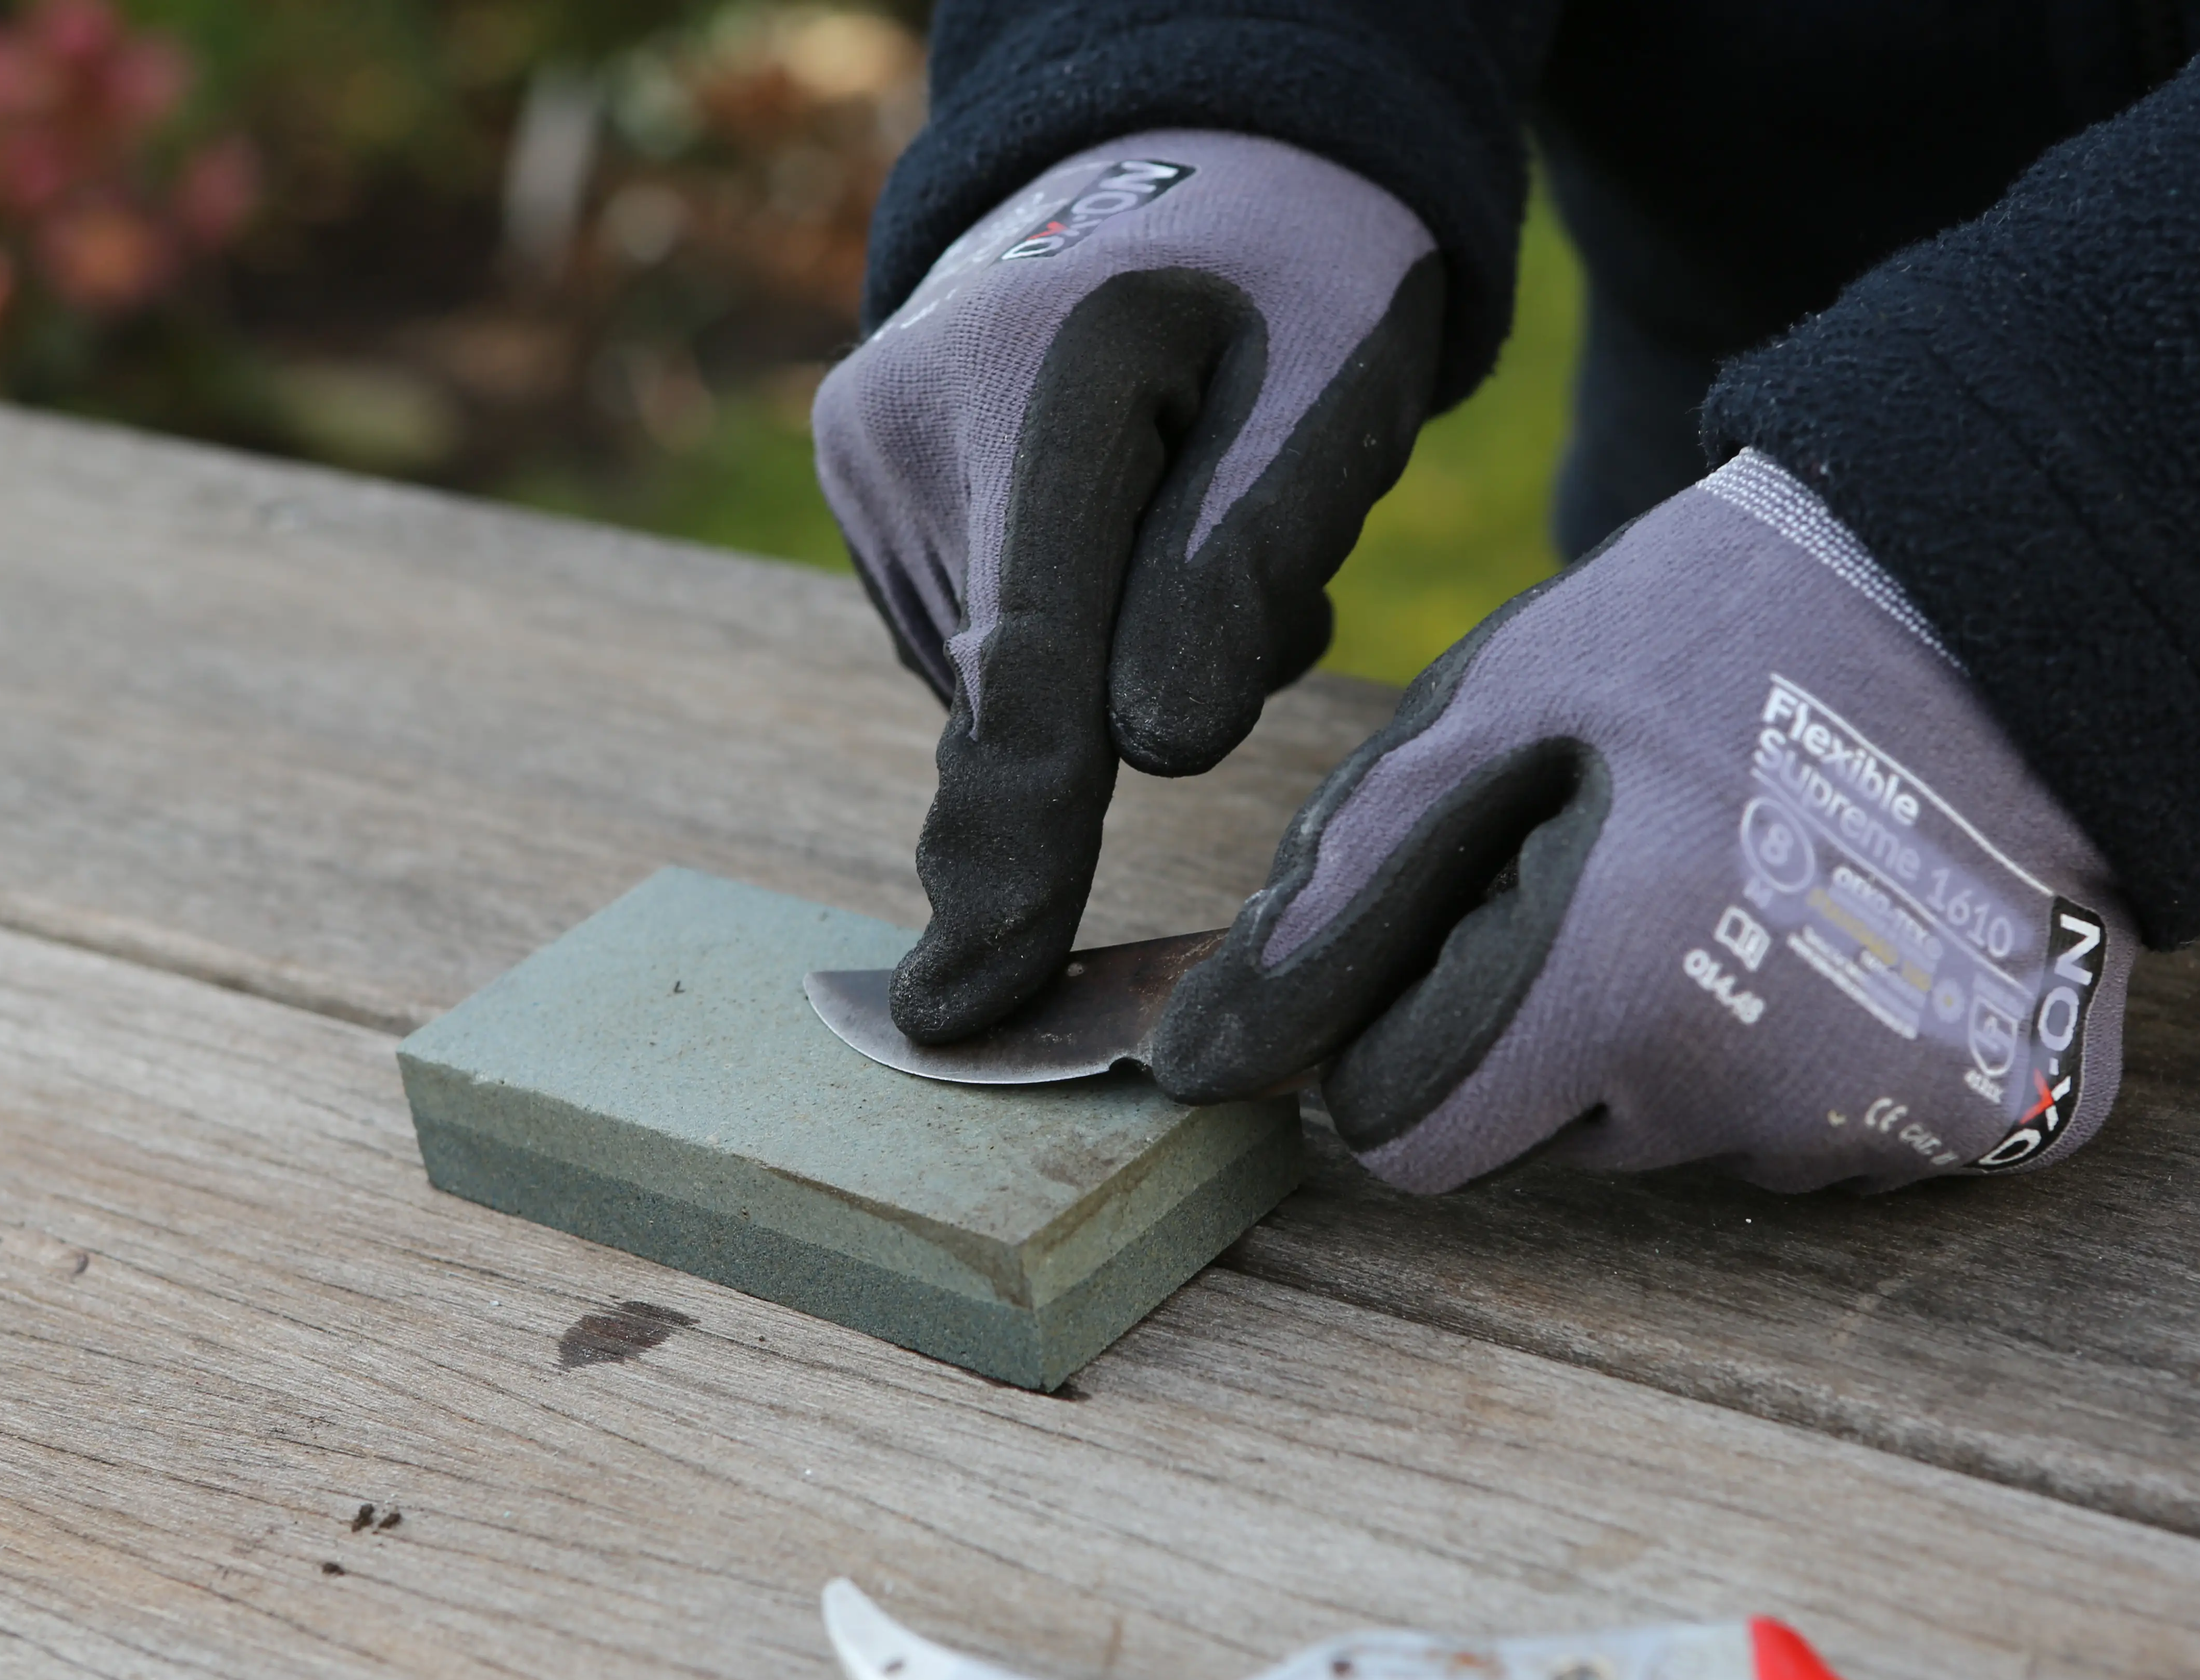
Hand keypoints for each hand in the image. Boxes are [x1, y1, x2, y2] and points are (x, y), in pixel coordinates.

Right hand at [815, 131, 1442, 1041]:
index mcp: (1043, 387)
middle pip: (1017, 695)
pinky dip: (1072, 641)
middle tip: (1257, 594)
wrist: (1194, 156)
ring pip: (999, 685)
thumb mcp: (1330, 392)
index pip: (1025, 679)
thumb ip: (1250, 564)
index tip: (973, 1004)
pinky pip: (981, 647)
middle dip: (1135, 711)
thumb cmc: (1294, 276)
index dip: (1014, 857)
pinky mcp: (870, 500)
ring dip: (1114, 670)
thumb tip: (1157, 753)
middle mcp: (911, 435)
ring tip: (1193, 528)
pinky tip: (1127, 543)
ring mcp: (869, 471)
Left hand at [1150, 453, 2139, 1194]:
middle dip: (1558, 1040)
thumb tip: (1204, 1049)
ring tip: (1758, 875)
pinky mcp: (2015, 1118)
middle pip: (1563, 1145)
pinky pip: (1845, 1138)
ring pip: (1704, 1143)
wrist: (2017, 586)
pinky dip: (1827, 1054)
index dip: (1411, 1043)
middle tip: (1642, 871)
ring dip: (1695, 1044)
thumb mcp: (1498, 711)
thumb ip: (1343, 886)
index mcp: (1618, 992)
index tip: (1473, 935)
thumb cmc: (1725, 631)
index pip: (1414, 1138)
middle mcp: (1760, 1095)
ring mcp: (1903, 1124)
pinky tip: (1859, 920)